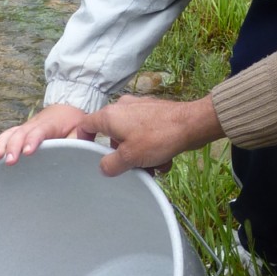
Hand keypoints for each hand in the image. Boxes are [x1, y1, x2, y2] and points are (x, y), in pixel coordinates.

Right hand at [0, 103, 95, 163]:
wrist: (67, 105)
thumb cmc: (74, 120)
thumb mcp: (80, 130)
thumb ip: (75, 142)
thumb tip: (72, 155)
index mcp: (51, 124)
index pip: (40, 131)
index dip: (32, 140)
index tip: (27, 152)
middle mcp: (35, 124)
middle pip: (20, 133)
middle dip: (13, 147)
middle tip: (10, 161)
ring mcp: (26, 127)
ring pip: (11, 132)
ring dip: (2, 145)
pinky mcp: (22, 131)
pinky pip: (8, 135)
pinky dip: (0, 144)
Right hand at [91, 93, 221, 175]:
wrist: (192, 124)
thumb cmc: (158, 137)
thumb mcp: (129, 157)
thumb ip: (110, 165)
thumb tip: (103, 167)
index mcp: (110, 115)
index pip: (86, 125)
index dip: (84, 140)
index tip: (90, 155)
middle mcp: (122, 108)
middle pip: (113, 136)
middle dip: (123, 155)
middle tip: (133, 167)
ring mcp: (140, 108)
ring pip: (132, 137)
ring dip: (141, 155)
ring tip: (155, 166)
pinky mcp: (155, 113)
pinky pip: (147, 133)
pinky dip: (153, 147)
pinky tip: (165, 159)